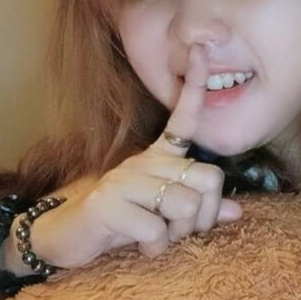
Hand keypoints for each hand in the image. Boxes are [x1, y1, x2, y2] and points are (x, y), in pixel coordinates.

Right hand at [19, 45, 242, 269]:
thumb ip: (198, 211)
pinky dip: (155, 247)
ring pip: (185, 205)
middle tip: (180, 230)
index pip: (183, 120)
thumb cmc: (119, 224)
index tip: (201, 52)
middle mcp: (143, 161)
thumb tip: (238, 209)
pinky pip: (157, 230)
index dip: (195, 89)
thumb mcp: (163, 217)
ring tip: (155, 238)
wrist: (62, 236)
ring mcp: (124, 180)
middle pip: (208, 178)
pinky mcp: (107, 204)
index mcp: (157, 158)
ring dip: (177, 234)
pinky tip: (139, 245)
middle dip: (203, 216)